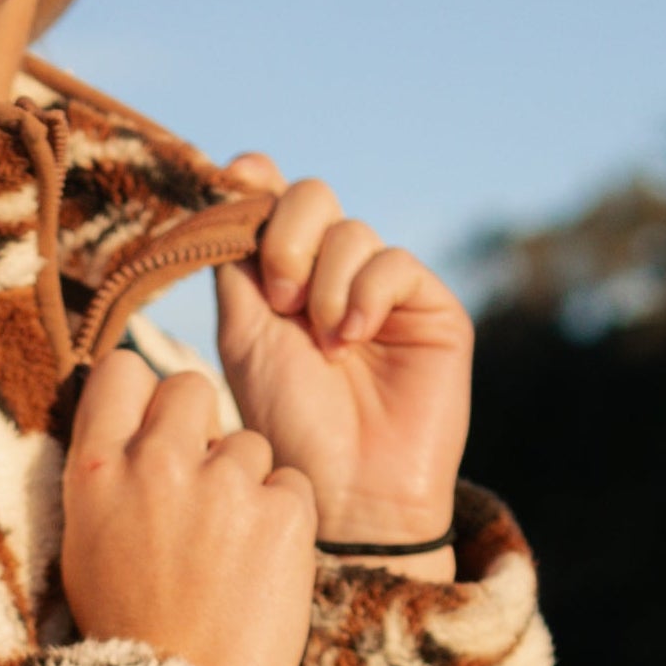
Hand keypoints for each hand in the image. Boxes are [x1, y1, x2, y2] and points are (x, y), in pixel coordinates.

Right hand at [63, 350, 318, 665]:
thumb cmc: (129, 628)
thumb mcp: (86, 541)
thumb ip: (107, 472)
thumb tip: (135, 424)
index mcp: (96, 468)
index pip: (122, 369)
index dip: (143, 394)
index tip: (151, 426)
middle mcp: (157, 463)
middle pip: (191, 386)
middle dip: (201, 424)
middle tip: (201, 482)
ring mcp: (224, 485)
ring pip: (250, 442)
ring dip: (246, 481)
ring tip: (229, 549)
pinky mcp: (284, 514)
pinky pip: (293, 485)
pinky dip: (285, 519)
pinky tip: (262, 566)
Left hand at [214, 158, 471, 576]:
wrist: (348, 488)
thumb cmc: (287, 420)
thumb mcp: (245, 334)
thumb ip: (238, 261)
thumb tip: (235, 179)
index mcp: (280, 278)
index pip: (271, 201)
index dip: (255, 180)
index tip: (235, 177)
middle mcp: (331, 276)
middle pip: (312, 198)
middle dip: (287, 236)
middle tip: (279, 299)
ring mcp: (383, 291)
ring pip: (351, 231)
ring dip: (326, 281)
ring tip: (324, 341)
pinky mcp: (430, 309)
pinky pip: (395, 262)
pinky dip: (366, 292)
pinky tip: (354, 337)